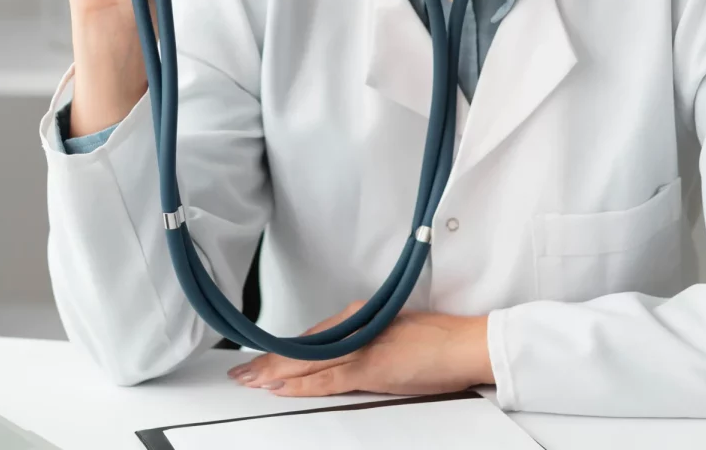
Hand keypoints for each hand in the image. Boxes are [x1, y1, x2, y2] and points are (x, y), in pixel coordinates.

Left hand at [227, 300, 492, 397]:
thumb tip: (347, 359)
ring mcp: (361, 346)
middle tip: (241, 373)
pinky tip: (280, 387)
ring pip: (307, 361)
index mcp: (360, 318)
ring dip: (275, 372)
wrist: (464, 343)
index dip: (284, 351)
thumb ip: (367, 344)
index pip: (312, 338)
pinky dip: (301, 383)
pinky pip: (327, 378)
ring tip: (249, 380)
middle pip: (303, 348)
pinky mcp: (370, 367)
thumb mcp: (394, 337)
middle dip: (269, 362)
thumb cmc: (438, 341)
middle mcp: (355, 326)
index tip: (261, 359)